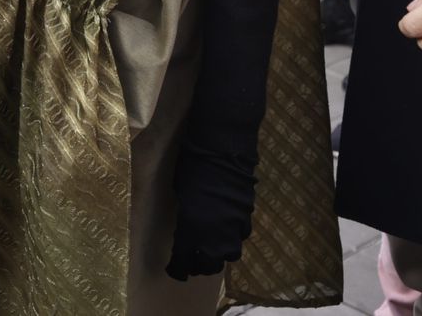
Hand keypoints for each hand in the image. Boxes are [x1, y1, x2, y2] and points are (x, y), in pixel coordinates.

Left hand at [166, 150, 252, 280]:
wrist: (222, 151)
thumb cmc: (192, 167)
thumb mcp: (180, 194)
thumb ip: (185, 217)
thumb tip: (186, 228)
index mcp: (191, 228)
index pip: (184, 259)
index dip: (178, 268)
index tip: (174, 270)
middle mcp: (214, 234)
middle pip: (209, 264)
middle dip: (200, 266)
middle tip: (192, 261)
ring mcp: (234, 227)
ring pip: (229, 254)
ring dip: (219, 254)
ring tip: (212, 248)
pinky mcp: (247, 217)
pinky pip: (241, 236)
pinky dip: (233, 237)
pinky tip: (227, 230)